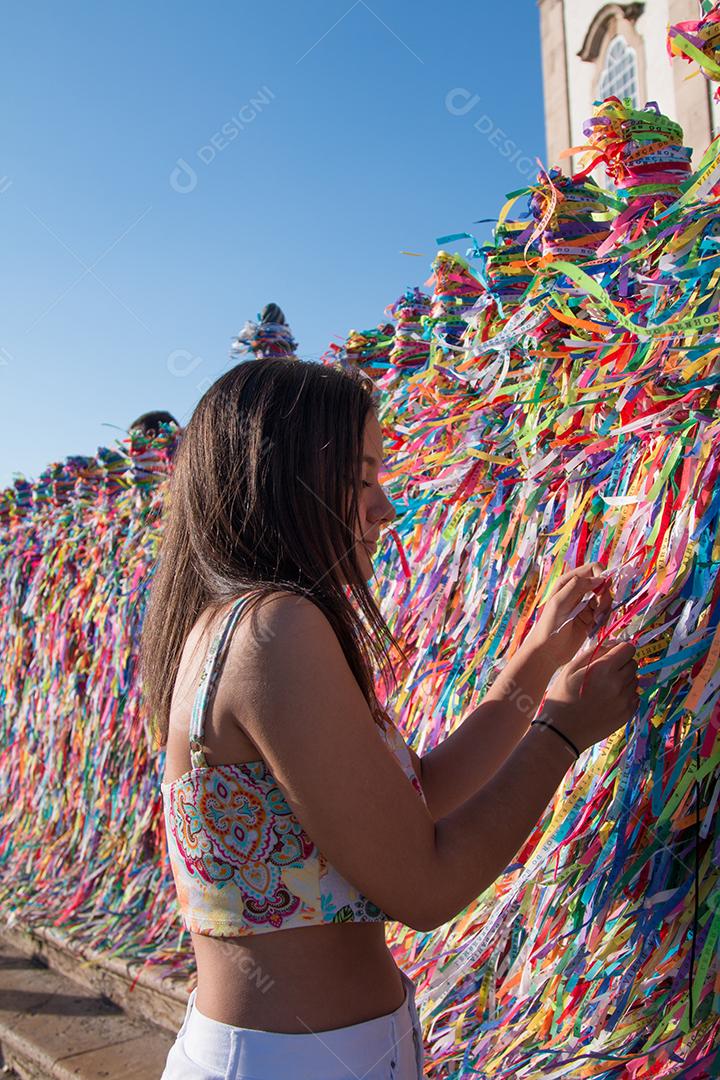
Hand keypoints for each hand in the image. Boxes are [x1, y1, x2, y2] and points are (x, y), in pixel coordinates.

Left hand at [524, 562, 612, 668]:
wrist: (548, 651)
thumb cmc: (549, 626)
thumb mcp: (559, 602)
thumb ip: (577, 586)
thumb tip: (600, 578)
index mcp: (568, 582)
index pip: (593, 568)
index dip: (602, 577)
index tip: (601, 592)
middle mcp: (578, 590)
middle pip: (603, 584)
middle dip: (605, 596)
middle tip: (598, 611)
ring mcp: (585, 604)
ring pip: (606, 598)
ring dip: (605, 609)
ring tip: (595, 621)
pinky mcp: (591, 618)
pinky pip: (605, 612)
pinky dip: (604, 618)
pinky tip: (595, 627)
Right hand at [540, 638, 638, 754]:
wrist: (562, 732)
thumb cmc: (562, 696)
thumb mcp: (571, 668)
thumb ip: (594, 652)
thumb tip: (614, 644)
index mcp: (603, 669)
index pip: (628, 649)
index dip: (620, 649)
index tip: (612, 655)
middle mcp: (618, 684)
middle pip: (633, 664)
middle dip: (622, 664)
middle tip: (605, 672)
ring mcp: (624, 701)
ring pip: (635, 680)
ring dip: (624, 680)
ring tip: (605, 688)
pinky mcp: (627, 714)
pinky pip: (635, 696)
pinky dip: (625, 695)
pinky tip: (609, 700)